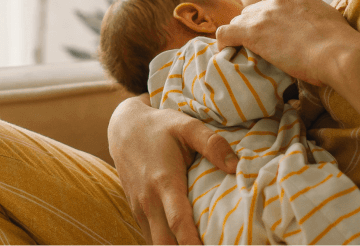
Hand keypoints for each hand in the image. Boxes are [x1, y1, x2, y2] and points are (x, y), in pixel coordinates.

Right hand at [108, 94, 237, 245]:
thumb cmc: (160, 126)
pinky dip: (166, 244)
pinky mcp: (137, 211)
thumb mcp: (187, 125)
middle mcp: (149, 200)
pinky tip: (183, 243)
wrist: (124, 128)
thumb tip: (236, 166)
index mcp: (165, 181)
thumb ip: (212, 143)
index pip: (178, 221)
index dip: (192, 242)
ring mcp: (140, 208)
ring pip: (155, 243)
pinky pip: (151, 236)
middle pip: (164, 243)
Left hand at [215, 0, 357, 86]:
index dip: (267, 13)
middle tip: (259, 45)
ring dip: (241, 34)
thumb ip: (316, 21)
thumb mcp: (330, 22)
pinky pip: (225, 32)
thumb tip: (316, 36)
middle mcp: (278, 0)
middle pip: (253, 9)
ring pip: (239, 20)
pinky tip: (225, 52)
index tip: (270, 28)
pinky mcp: (253, 33)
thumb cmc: (342, 46)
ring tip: (244, 51)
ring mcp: (264, 15)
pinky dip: (223, 42)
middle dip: (253, 24)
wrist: (338, 53)